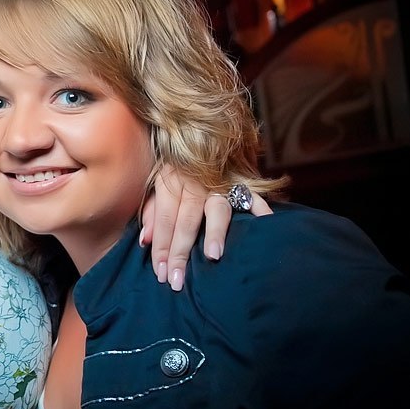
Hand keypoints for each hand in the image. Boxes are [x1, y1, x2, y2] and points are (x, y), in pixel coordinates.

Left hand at [140, 166, 270, 290]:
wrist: (203, 129)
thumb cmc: (176, 164)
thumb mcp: (156, 182)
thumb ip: (151, 211)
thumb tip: (145, 240)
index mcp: (170, 179)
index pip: (164, 218)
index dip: (161, 246)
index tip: (160, 273)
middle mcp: (195, 180)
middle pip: (186, 219)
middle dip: (180, 251)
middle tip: (176, 280)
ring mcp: (220, 180)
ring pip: (216, 208)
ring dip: (214, 232)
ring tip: (212, 256)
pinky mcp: (243, 179)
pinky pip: (253, 195)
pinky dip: (260, 208)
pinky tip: (265, 223)